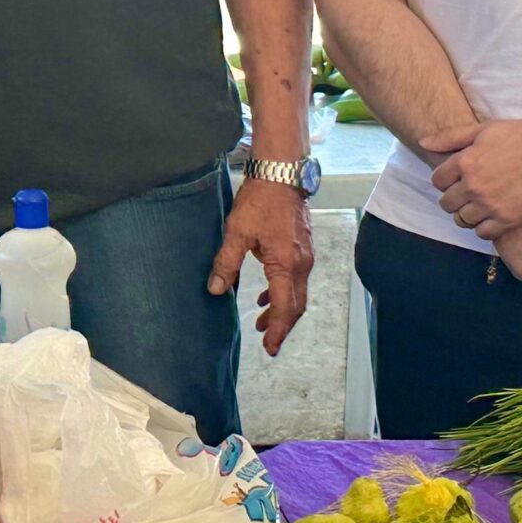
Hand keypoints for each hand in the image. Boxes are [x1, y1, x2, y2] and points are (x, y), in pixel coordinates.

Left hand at [210, 177, 313, 355]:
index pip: (286, 307)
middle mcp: (302, 264)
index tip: (270, 347)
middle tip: (268, 342)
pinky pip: (296, 278)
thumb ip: (226, 263)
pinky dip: (284, 292)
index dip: (278, 330)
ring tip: (262, 320)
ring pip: (297, 292)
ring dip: (282, 309)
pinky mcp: (303, 248)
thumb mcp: (237, 233)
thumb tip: (216, 290)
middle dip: (282, 326)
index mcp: (286, 264)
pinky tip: (266, 295)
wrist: (282, 175)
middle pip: (296, 305)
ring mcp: (305, 256)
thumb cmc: (260, 201)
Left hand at [426, 118, 521, 235]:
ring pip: (462, 220)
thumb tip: (423, 142)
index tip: (456, 180)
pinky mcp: (508, 220)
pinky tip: (492, 218)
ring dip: (466, 215)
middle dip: (453, 199)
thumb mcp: (485, 129)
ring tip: (479, 208)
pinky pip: (483, 233)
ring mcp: (490, 205)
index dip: (445, 181)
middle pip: (447, 203)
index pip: (437, 181)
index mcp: (465, 162)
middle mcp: (474, 186)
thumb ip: (451, 137)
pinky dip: (483, 228)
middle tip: (467, 195)